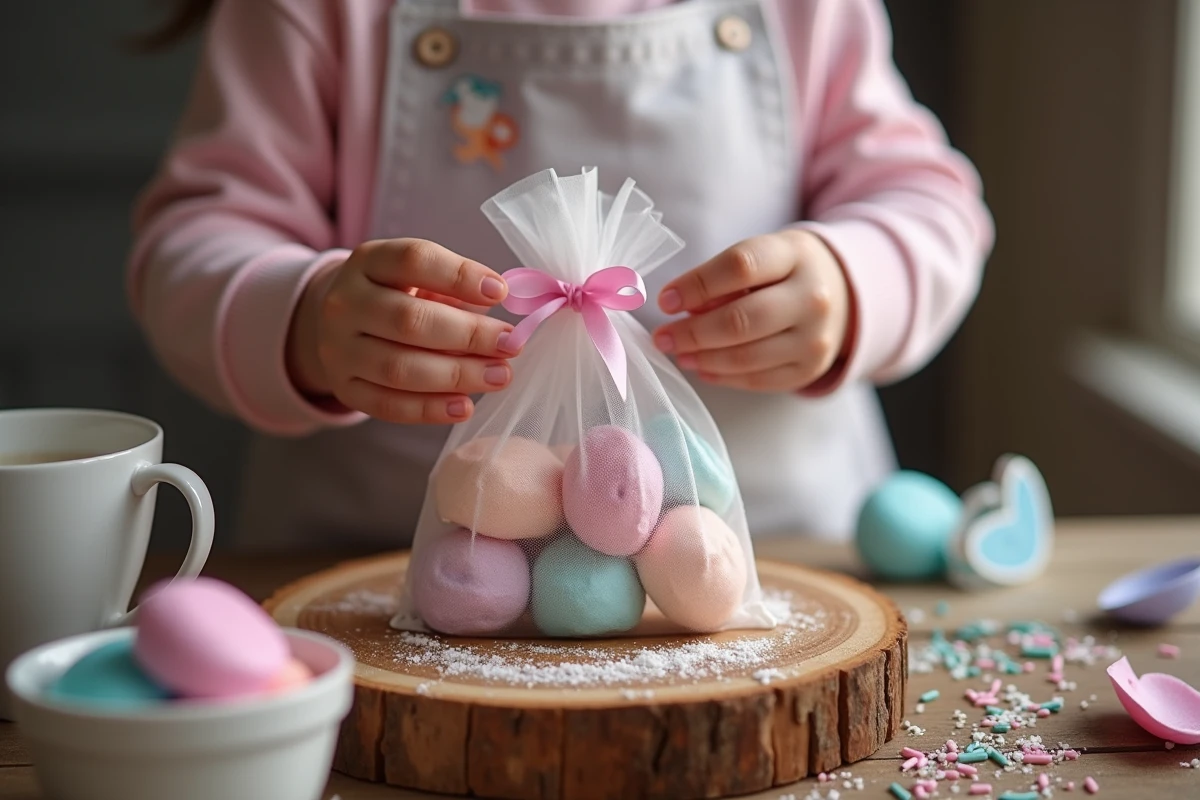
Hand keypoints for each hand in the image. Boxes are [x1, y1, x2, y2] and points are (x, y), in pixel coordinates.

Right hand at [287, 239, 517, 423]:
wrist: (337, 324)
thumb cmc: (397, 296)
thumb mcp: (418, 277)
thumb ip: (457, 289)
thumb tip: (507, 318)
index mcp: (368, 262)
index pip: (413, 260)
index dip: (460, 276)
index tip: (500, 292)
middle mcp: (345, 303)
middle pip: (409, 320)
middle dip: (468, 335)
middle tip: (511, 345)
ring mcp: (339, 348)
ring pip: (399, 368)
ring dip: (457, 375)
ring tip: (500, 376)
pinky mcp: (344, 387)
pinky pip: (388, 404)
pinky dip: (430, 409)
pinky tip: (465, 406)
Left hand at [652, 230, 851, 391]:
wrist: (843, 295)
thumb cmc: (786, 271)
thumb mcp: (763, 256)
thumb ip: (723, 278)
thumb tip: (681, 309)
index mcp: (796, 255)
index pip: (740, 267)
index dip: (696, 285)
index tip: (665, 300)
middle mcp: (812, 298)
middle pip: (740, 320)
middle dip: (691, 332)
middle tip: (661, 337)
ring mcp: (814, 339)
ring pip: (745, 357)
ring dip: (701, 358)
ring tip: (676, 352)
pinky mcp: (809, 370)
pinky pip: (755, 379)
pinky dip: (721, 376)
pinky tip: (700, 366)